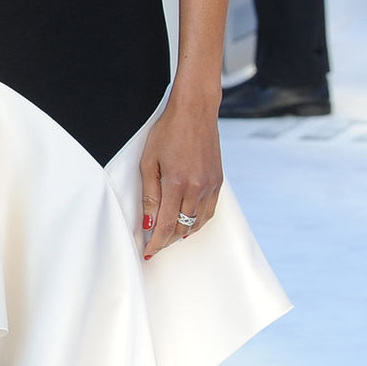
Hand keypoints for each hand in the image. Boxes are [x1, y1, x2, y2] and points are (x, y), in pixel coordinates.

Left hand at [139, 98, 221, 259]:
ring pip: (197, 223)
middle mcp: (197, 189)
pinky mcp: (218, 183)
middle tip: (154, 245)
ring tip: (168, 238)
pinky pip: (209, 212)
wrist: (195, 113)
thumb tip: (148, 222)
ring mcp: (210, 187)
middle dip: (167, 240)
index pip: (165, 225)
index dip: (156, 242)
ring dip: (182, 234)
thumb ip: (149, 194)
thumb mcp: (148, 162)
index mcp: (176, 184)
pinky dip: (197, 223)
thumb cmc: (166, 133)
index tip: (147, 252)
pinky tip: (188, 224)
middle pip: (182, 228)